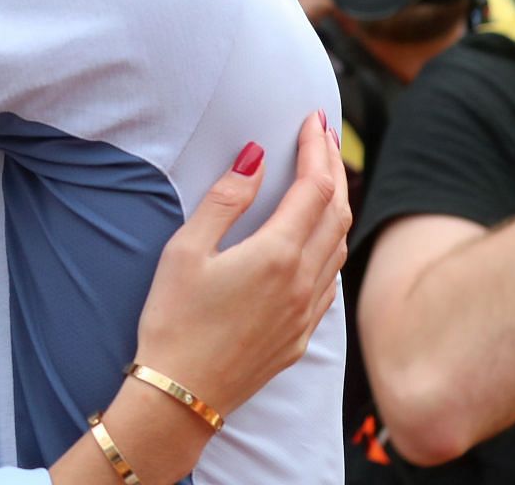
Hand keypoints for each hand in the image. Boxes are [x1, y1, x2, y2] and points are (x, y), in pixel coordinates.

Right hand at [132, 111, 349, 414]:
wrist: (181, 394)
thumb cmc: (174, 319)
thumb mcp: (186, 249)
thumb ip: (226, 199)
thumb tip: (256, 156)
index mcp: (278, 254)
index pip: (314, 187)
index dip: (316, 148)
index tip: (311, 119)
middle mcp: (304, 282)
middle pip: (336, 211)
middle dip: (331, 167)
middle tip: (320, 135)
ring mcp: (307, 311)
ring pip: (339, 245)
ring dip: (336, 204)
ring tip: (321, 177)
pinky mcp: (301, 335)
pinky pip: (331, 278)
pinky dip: (331, 244)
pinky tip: (315, 238)